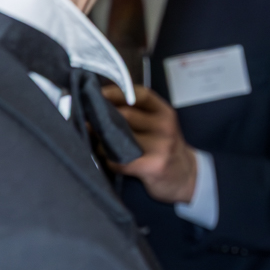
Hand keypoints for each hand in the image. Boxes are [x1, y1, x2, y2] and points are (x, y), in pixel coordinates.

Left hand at [102, 83, 198, 203]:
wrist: (186, 176)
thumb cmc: (165, 149)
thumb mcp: (160, 126)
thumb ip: (138, 115)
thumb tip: (98, 106)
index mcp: (164, 112)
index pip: (139, 95)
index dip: (115, 92)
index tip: (94, 93)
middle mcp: (164, 125)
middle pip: (125, 115)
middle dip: (100, 118)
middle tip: (84, 121)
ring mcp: (160, 145)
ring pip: (119, 138)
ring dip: (101, 142)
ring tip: (96, 143)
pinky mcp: (152, 165)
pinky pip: (119, 160)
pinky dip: (108, 160)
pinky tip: (108, 160)